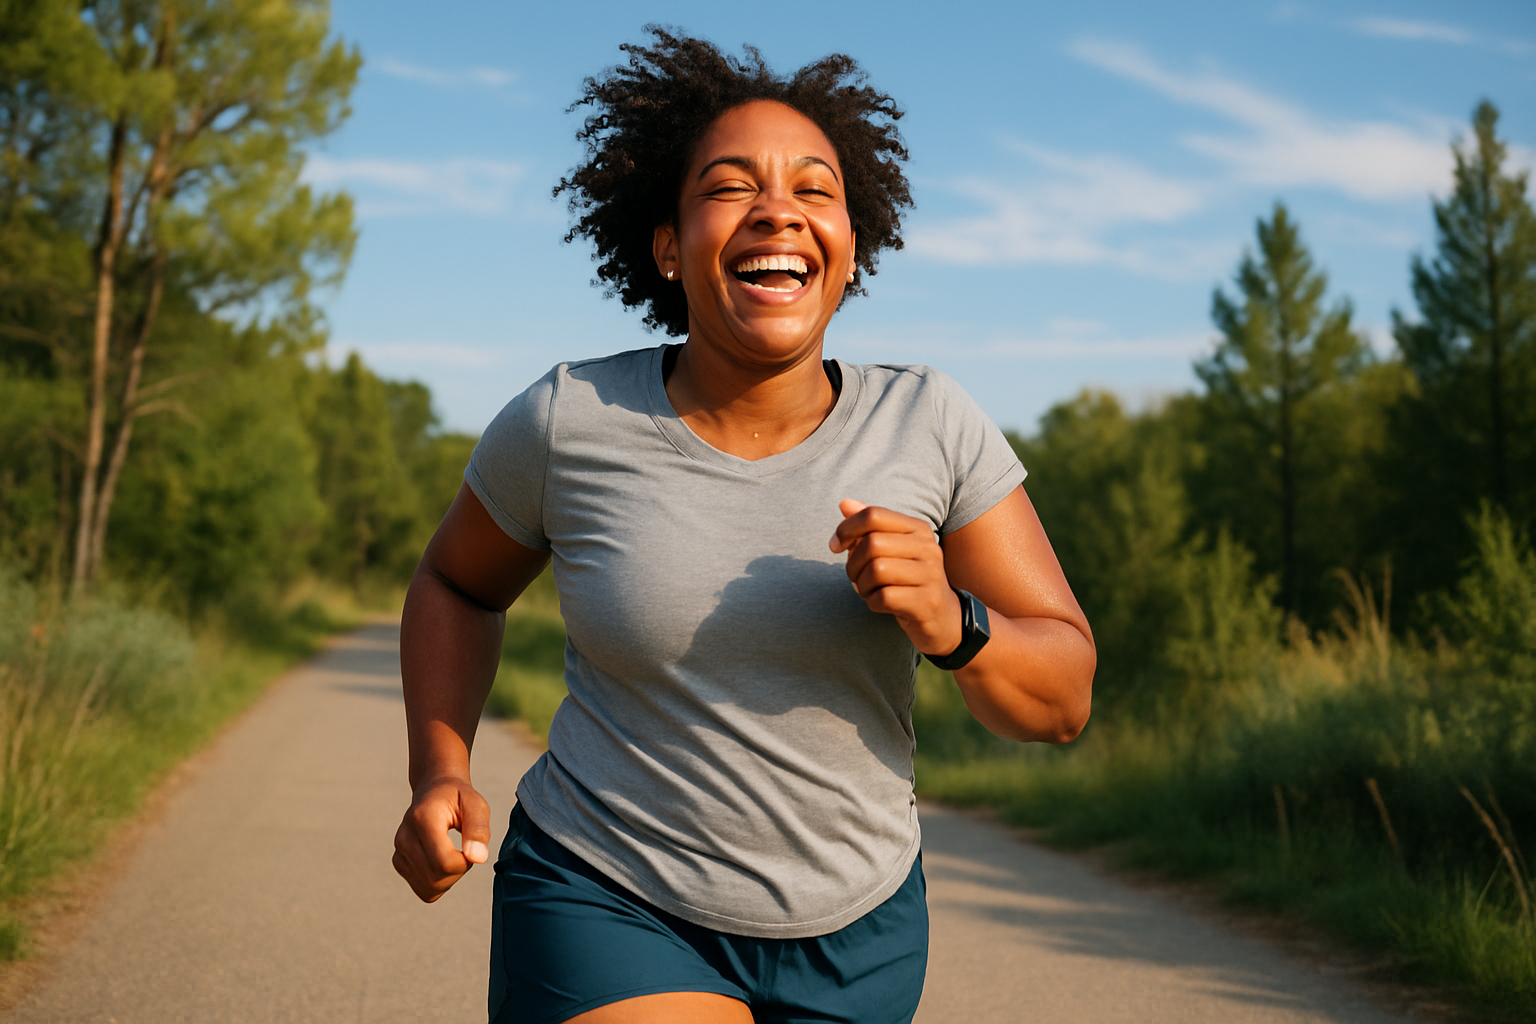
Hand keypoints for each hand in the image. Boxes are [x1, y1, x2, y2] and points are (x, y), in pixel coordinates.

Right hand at [392, 775, 490, 902]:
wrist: (434, 791)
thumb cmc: (457, 798)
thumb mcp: (476, 805)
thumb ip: (478, 830)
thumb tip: (478, 858)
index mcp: (423, 817)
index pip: (444, 862)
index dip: (465, 862)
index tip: (472, 846)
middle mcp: (405, 836)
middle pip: (436, 878)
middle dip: (459, 871)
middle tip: (465, 849)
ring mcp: (399, 851)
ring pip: (429, 888)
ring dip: (450, 878)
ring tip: (453, 853)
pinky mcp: (399, 862)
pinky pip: (424, 890)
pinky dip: (439, 883)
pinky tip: (443, 862)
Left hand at [829, 499, 962, 656]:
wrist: (943, 617)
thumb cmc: (907, 578)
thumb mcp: (891, 548)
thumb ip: (869, 526)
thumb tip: (844, 503)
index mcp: (918, 528)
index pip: (873, 515)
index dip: (846, 529)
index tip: (836, 545)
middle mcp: (928, 547)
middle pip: (872, 544)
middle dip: (852, 563)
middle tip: (855, 576)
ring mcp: (930, 575)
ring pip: (876, 570)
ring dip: (861, 585)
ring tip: (868, 590)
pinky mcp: (926, 602)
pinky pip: (883, 597)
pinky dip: (872, 602)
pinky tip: (879, 603)